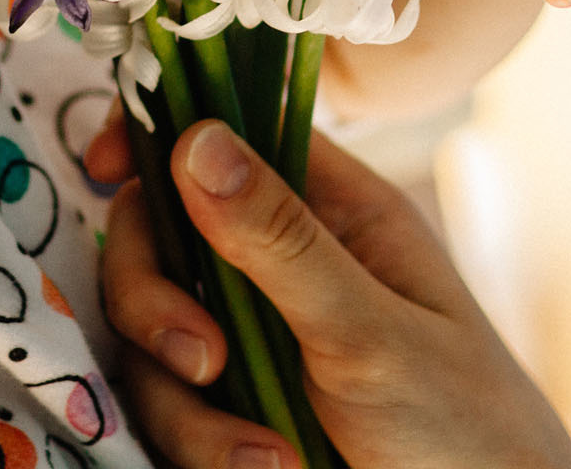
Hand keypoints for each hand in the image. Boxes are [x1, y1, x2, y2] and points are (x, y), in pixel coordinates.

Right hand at [96, 124, 570, 468]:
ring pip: (151, 335)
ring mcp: (250, 339)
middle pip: (160, 238)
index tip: (103, 166)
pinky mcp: (229, 410)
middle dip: (156, 299)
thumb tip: (192, 135)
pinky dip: (203, 446)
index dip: (157, 138)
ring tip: (267, 459)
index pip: (226, 137)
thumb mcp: (372, 332)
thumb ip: (279, 239)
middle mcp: (280, 265)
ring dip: (189, 406)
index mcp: (333, 212)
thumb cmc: (467, 429)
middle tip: (200, 360)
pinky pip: (167, 408)